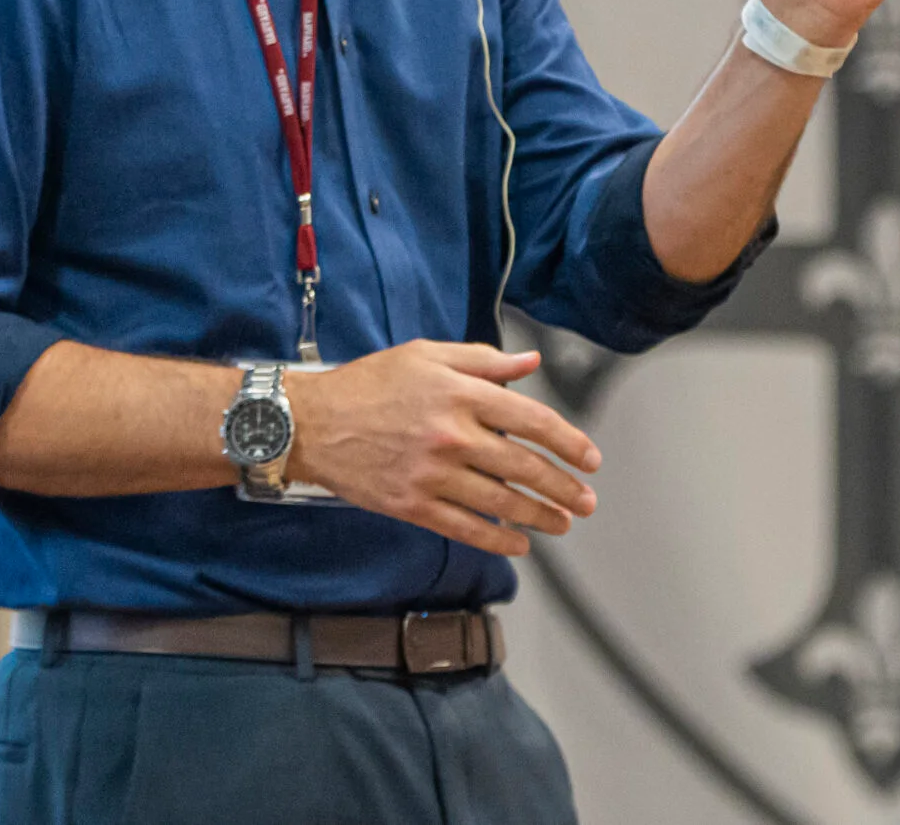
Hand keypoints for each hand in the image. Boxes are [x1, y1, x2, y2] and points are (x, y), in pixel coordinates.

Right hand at [282, 341, 598, 557]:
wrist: (310, 422)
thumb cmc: (369, 383)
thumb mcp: (427, 354)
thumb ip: (483, 360)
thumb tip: (530, 363)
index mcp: (460, 393)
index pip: (532, 420)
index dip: (569, 442)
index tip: (590, 458)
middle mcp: (451, 435)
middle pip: (523, 467)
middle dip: (563, 487)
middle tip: (586, 500)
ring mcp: (431, 474)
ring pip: (500, 503)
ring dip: (540, 516)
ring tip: (564, 522)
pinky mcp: (411, 504)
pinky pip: (464, 528)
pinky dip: (497, 540)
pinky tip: (519, 544)